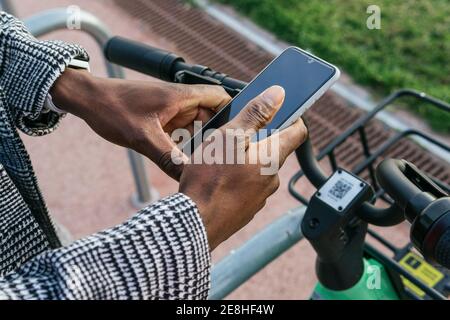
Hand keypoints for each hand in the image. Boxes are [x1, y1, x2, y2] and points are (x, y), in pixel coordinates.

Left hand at [50, 68, 230, 179]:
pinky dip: (183, 147)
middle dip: (214, 139)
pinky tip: (183, 163)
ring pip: (194, 129)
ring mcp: (170, 111)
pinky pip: (180, 134)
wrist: (87, 100)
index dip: (233, 114)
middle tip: (220, 161)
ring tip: (204, 165)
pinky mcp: (161, 119)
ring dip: (197, 145)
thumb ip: (167, 158)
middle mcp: (180, 102)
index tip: (240, 136)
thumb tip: (187, 178)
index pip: (219, 98)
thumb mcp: (142, 137)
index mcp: (181, 97)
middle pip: (210, 119)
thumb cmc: (112, 108)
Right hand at [179, 86, 307, 249]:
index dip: (292, 117)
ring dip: (244, 161)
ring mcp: (260, 197)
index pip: (298, 132)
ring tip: (220, 159)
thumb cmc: (210, 179)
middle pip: (274, 150)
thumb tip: (278, 94)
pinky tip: (217, 180)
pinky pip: (246, 188)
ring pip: (258, 170)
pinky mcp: (246, 210)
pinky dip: (236, 180)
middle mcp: (272, 179)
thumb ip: (255, 114)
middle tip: (233, 136)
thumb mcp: (230, 136)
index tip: (280, 111)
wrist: (195, 223)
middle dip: (258, 140)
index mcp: (272, 157)